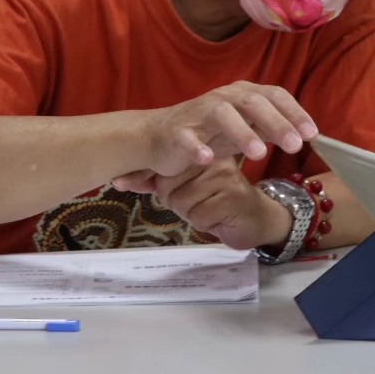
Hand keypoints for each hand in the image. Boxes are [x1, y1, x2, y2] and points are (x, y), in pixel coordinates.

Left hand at [114, 156, 291, 250]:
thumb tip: (117, 179)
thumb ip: (155, 181)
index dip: (164, 188)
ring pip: (181, 202)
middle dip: (179, 203)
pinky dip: (206, 223)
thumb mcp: (186, 188)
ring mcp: (225, 175)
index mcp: (203, 151)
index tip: (177, 191)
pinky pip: (198, 216)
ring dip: (194, 214)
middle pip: (168, 187)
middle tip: (202, 202)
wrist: (257, 220)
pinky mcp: (232, 196)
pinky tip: (221, 217)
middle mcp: (214, 158)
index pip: (164, 170)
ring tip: (212, 209)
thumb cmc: (218, 203)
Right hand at [135, 83, 316, 178]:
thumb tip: (307, 134)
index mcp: (243, 95)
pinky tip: (207, 160)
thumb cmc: (209, 131)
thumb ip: (272, 128)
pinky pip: (186, 137)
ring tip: (260, 154)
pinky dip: (196, 147)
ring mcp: (198, 113)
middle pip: (253, 103)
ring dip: (242, 133)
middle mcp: (223, 98)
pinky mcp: (176, 132)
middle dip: (276, 122)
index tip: (312, 134)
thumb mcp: (246, 128)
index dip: (295, 112)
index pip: (274, 95)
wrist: (158, 137)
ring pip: (222, 115)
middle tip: (295, 145)